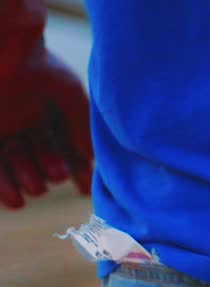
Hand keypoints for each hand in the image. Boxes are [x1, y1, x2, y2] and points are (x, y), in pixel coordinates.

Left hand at [0, 46, 92, 209]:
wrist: (2, 52)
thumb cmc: (38, 70)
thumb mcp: (70, 97)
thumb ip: (82, 128)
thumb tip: (90, 158)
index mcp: (50, 117)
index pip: (67, 151)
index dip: (76, 171)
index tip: (83, 188)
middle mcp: (27, 128)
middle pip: (43, 163)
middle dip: (50, 172)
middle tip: (55, 172)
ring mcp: (5, 134)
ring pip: (18, 171)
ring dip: (28, 184)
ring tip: (35, 188)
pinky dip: (4, 188)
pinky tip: (16, 201)